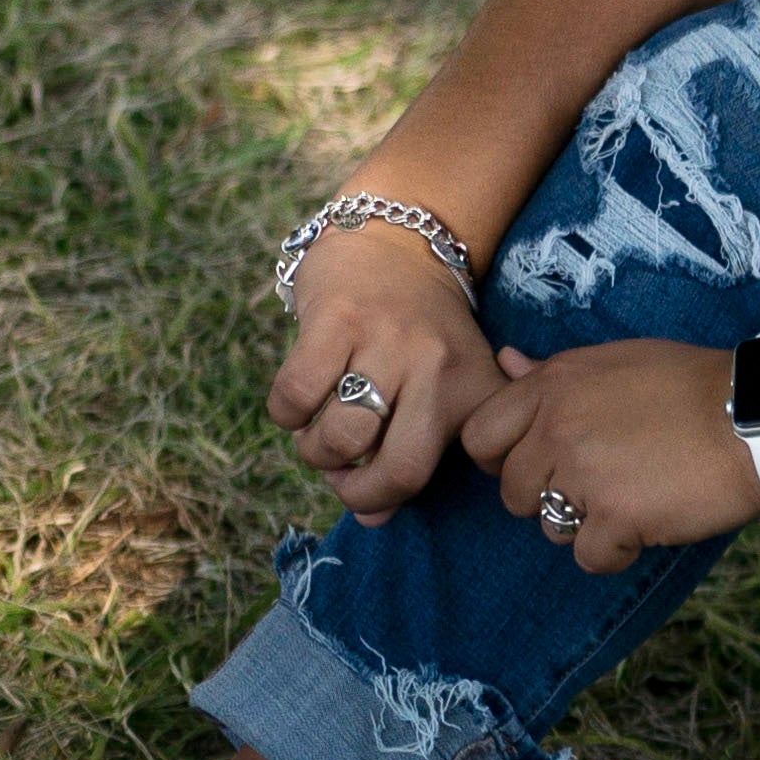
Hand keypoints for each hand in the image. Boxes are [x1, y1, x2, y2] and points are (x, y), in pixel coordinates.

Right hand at [266, 221, 503, 519]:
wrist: (399, 239)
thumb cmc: (419, 334)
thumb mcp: (442, 389)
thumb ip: (415, 455)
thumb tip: (371, 520)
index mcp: (473, 393)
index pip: (427, 476)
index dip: (382, 498)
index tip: (367, 490)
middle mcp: (438, 370)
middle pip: (394, 470)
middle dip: (352, 489)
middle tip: (338, 474)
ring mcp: (387, 342)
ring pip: (339, 437)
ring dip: (313, 451)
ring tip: (317, 433)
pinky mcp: (336, 319)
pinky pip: (296, 395)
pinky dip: (286, 413)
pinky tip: (298, 402)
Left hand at [454, 337, 759, 572]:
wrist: (758, 417)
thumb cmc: (694, 385)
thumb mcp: (617, 360)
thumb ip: (554, 371)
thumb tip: (507, 362)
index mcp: (553, 387)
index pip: (479, 435)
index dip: (500, 459)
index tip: (537, 464)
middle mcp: (557, 428)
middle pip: (512, 490)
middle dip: (548, 496)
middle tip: (597, 487)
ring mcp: (583, 475)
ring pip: (548, 526)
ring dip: (584, 524)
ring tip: (631, 501)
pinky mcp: (616, 517)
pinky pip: (588, 556)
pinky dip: (616, 551)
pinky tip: (647, 526)